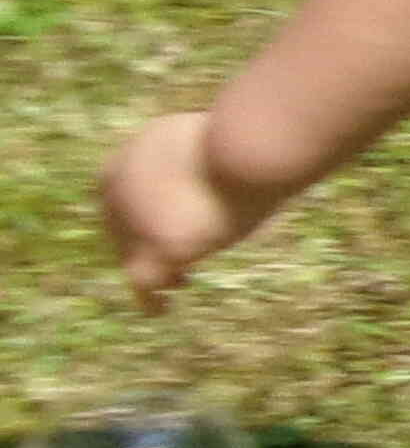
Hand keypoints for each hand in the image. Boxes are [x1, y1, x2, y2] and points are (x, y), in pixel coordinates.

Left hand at [103, 113, 264, 303]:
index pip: (122, 186)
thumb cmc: (249, 137)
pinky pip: (144, 280)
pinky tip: (161, 310)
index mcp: (137, 151)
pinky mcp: (158, 245)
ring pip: (130, 252)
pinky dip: (149, 298)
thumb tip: (234, 163)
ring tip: (182, 282)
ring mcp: (136, 217)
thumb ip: (207, 155)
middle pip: (121, 224)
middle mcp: (123, 184)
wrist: (245, 147)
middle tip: (177, 252)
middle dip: (144, 240)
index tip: (163, 220)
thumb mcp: (215, 138)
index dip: (141, 209)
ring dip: (152, 267)